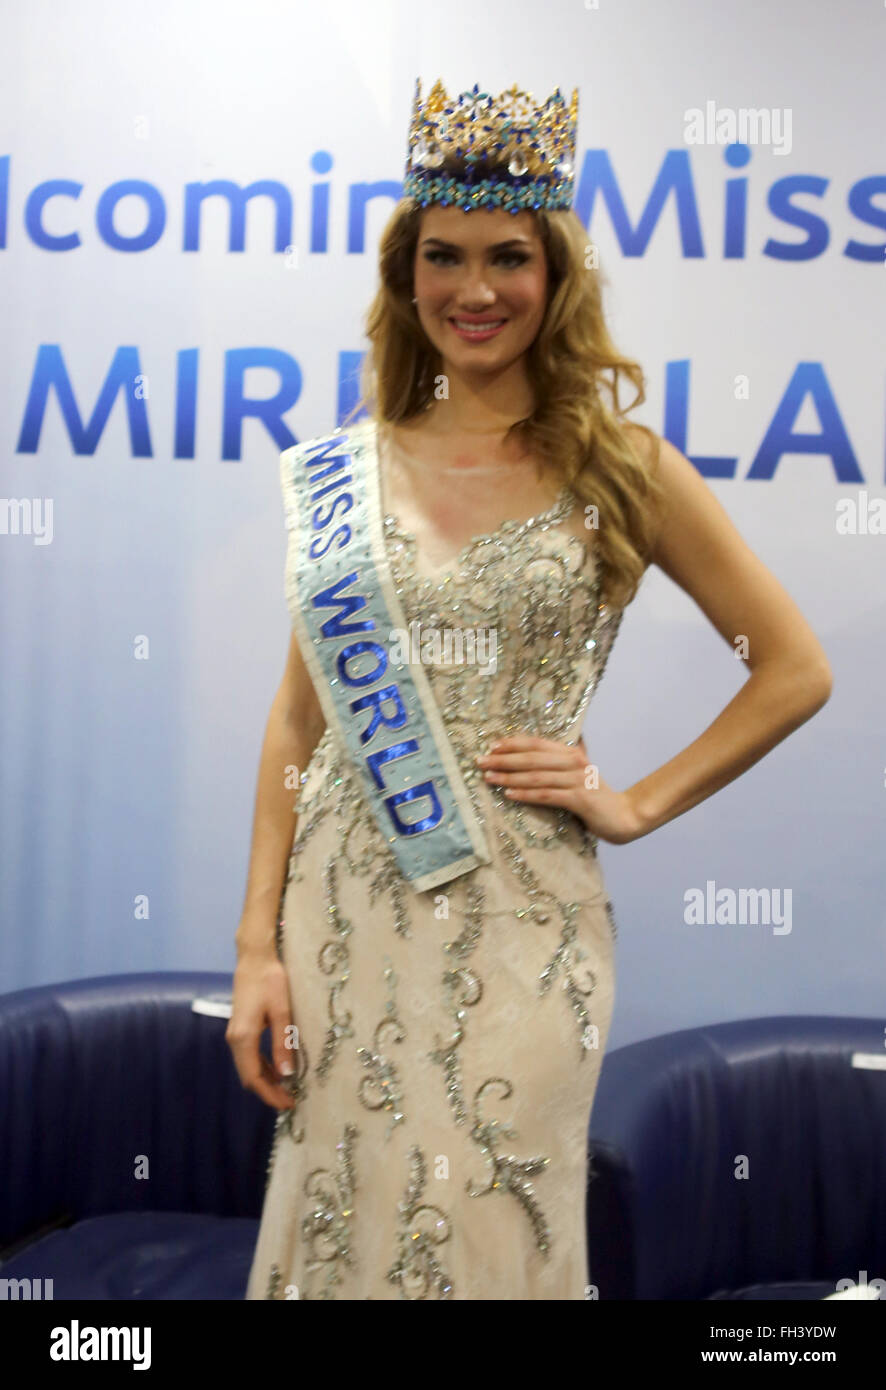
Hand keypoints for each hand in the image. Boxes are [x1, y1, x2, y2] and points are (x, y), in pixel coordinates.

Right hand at [226, 945, 298, 1110]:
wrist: (255, 957)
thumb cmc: (271, 980)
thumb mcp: (282, 1012)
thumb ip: (283, 1043)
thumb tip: (287, 1075)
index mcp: (243, 1038)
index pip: (253, 1078)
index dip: (269, 1094)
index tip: (288, 1104)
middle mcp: (235, 1039)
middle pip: (248, 1076)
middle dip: (268, 1091)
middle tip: (291, 1100)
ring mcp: (235, 1034)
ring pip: (248, 1067)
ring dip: (266, 1080)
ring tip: (287, 1088)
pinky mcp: (240, 1028)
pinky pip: (249, 1055)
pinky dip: (262, 1067)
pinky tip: (278, 1068)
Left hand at [475, 734, 645, 845]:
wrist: (623, 815)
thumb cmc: (594, 796)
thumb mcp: (576, 774)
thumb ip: (558, 763)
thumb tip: (529, 755)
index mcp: (571, 753)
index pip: (537, 743)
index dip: (513, 743)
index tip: (491, 746)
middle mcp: (573, 762)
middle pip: (532, 758)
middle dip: (503, 759)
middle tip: (481, 762)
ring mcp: (577, 780)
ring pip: (536, 776)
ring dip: (509, 776)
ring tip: (489, 778)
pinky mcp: (579, 799)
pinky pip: (547, 794)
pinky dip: (526, 794)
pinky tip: (509, 794)